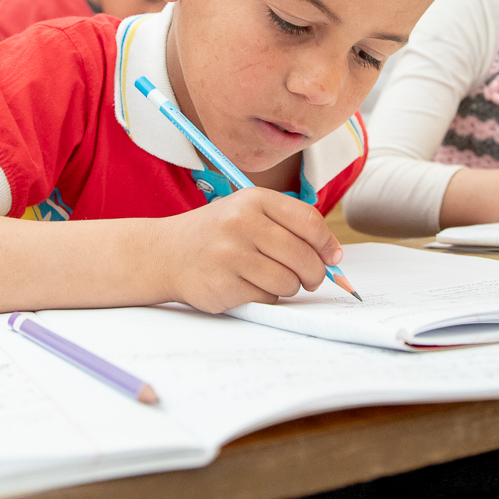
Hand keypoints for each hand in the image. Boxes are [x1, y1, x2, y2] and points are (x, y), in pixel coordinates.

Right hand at [156, 187, 344, 313]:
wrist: (165, 253)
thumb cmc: (217, 234)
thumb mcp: (248, 213)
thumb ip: (289, 227)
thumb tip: (334, 258)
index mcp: (253, 200)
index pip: (309, 222)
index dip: (327, 244)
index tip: (333, 258)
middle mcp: (241, 223)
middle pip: (303, 257)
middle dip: (314, 274)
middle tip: (309, 278)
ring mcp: (229, 255)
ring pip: (287, 282)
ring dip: (287, 287)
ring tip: (270, 278)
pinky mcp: (222, 285)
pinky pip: (265, 299)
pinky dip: (264, 297)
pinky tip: (246, 285)